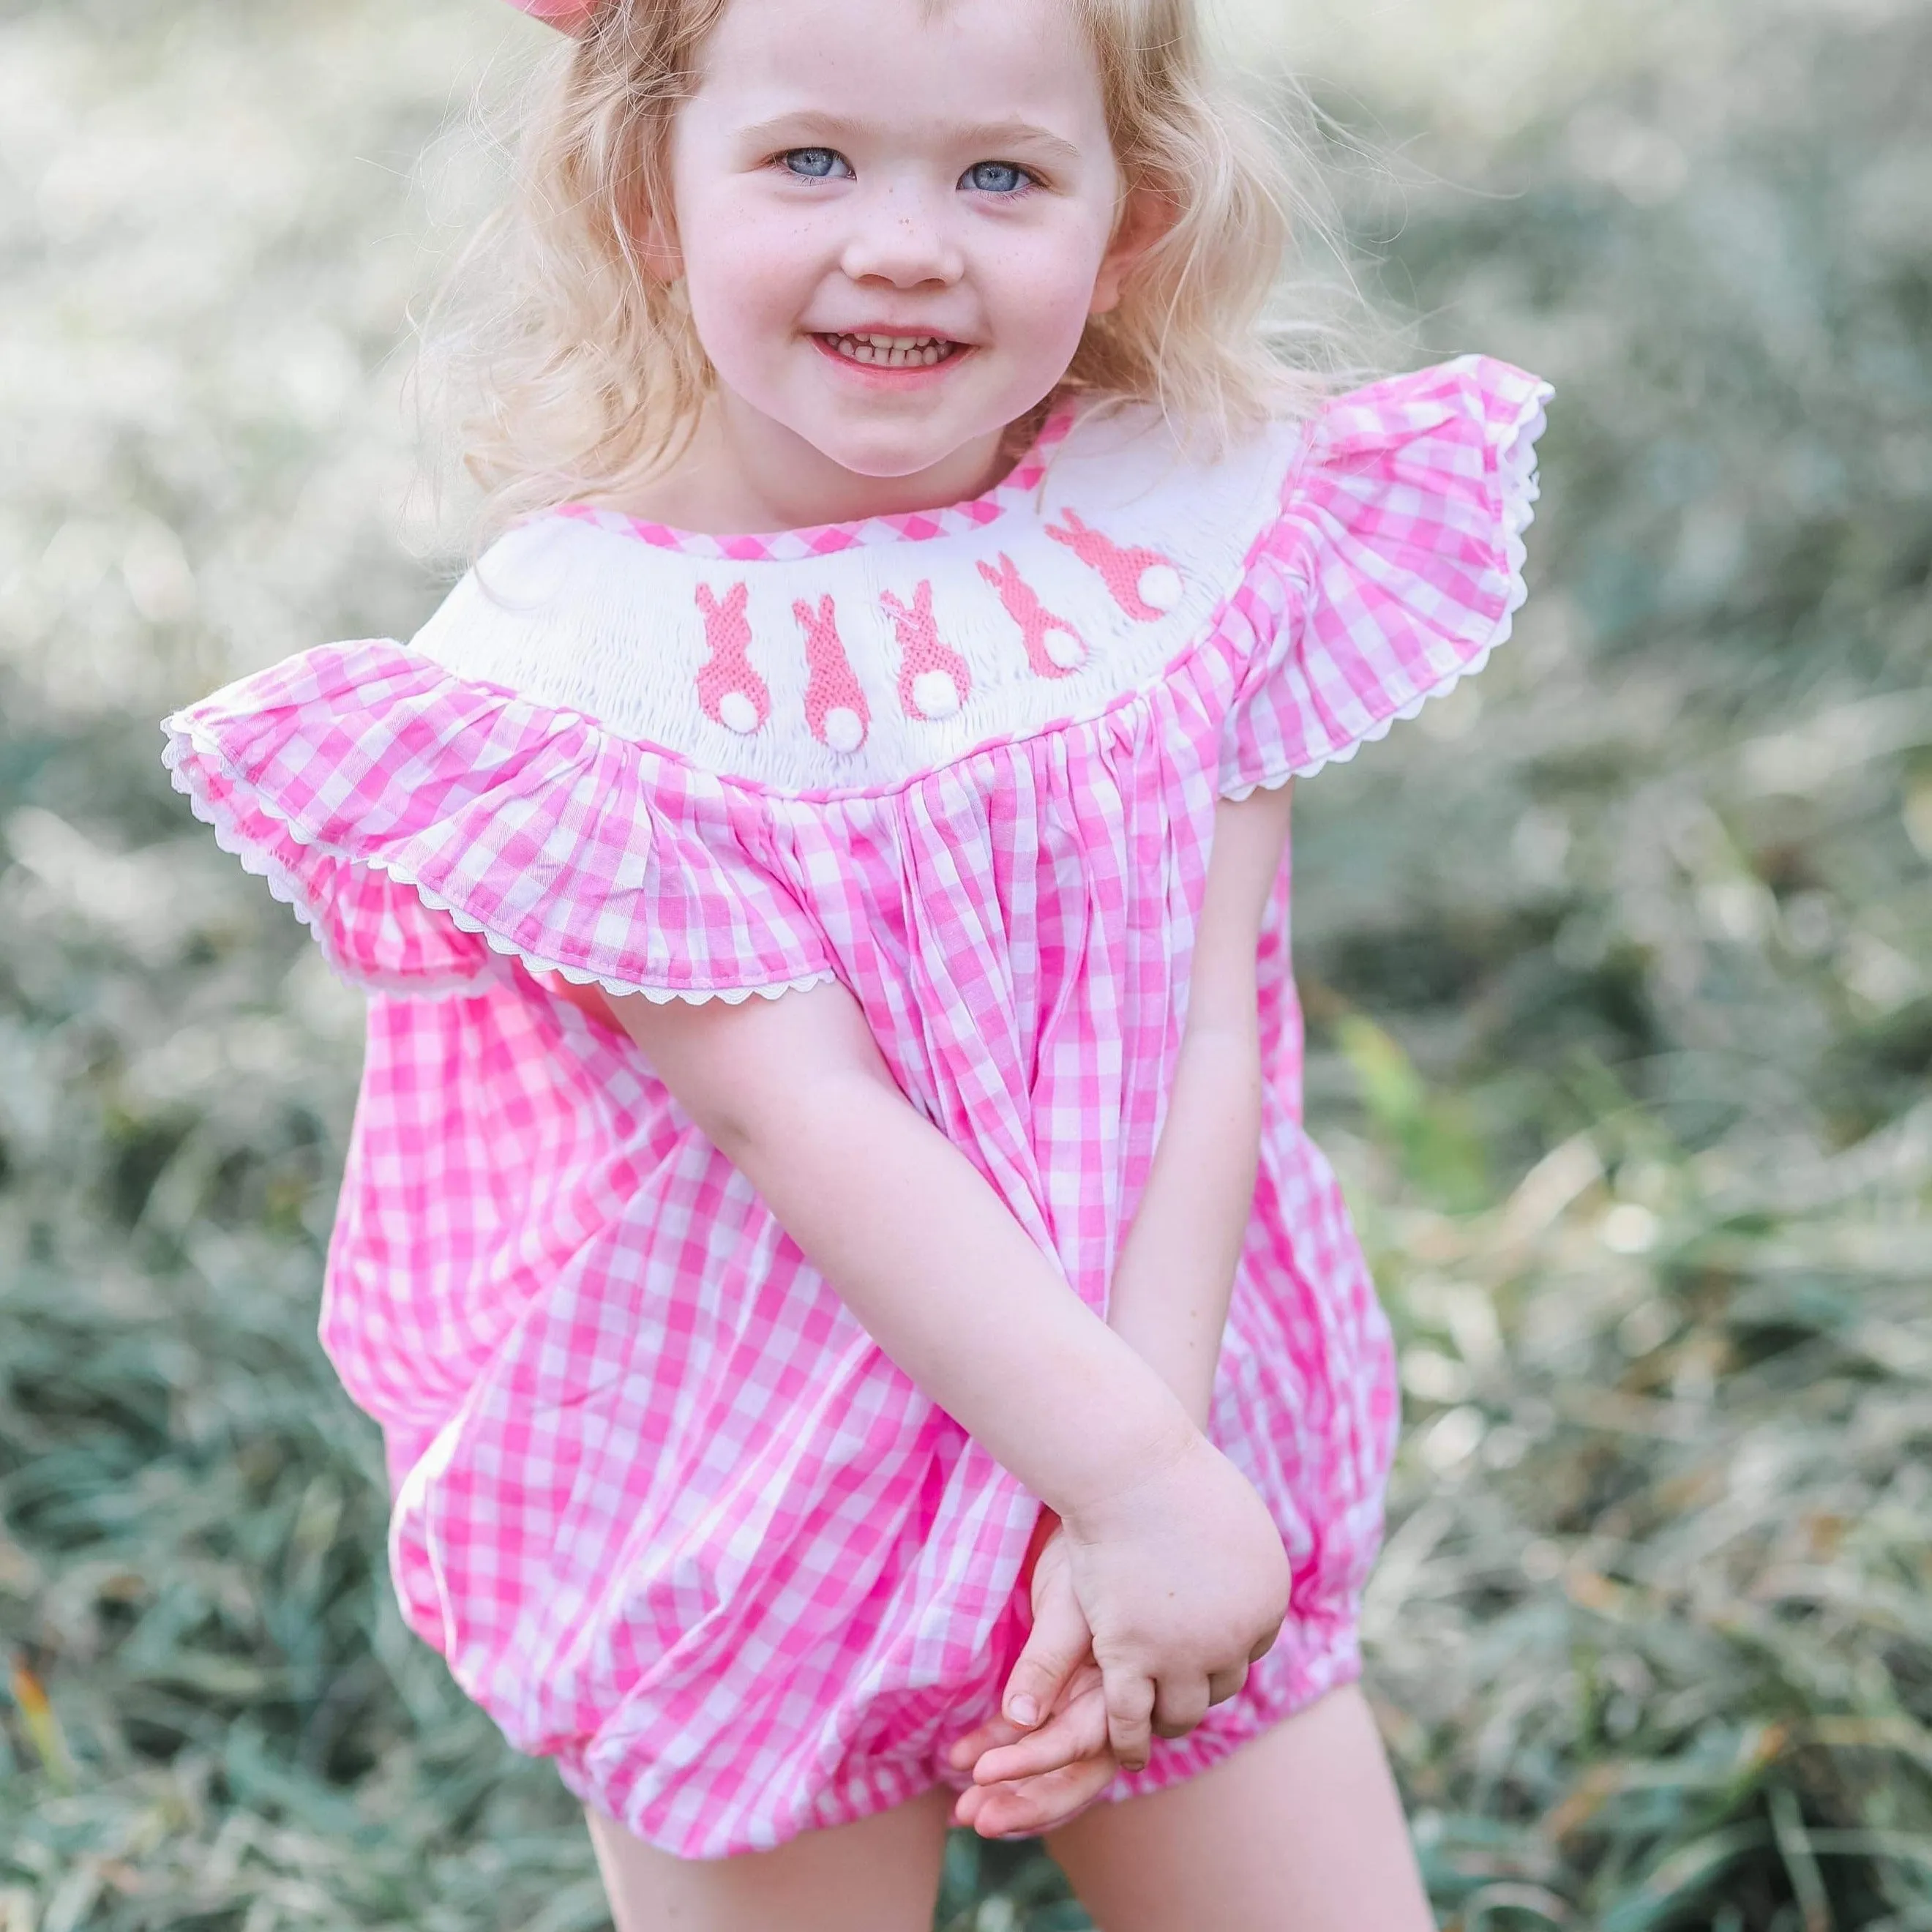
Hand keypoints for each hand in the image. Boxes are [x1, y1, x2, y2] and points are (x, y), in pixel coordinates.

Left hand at [949, 1526, 1116, 1836]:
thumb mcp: (1069, 1604)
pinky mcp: (1068, 1684)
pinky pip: (1036, 1727)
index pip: (1080, 1745)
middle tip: (973, 1819)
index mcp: (1126, 1686)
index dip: (1031, 1765)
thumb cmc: (1095, 1552)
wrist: (1113, 1509)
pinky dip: (1001, 1745)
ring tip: (962, 1811)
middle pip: (1076, 1771)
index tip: (980, 1775)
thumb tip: (1020, 1719)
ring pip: (1055, 1758)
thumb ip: (1048, 1662)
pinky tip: (957, 1759)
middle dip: (1025, 1800)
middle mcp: (1115, 1702)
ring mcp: (1092, 1696)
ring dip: (1012, 1785)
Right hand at [1056, 1433, 1286, 1770]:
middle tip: (1173, 1689)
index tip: (1198, 1649)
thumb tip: (1249, 1581)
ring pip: (1181, 1713)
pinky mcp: (1130, 1657)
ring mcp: (1183, 1652)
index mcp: (1267, 1601)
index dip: (1220, 1648)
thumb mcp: (1236, 1519)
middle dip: (1198, 1685)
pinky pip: (1129, 1718)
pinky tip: (1125, 1750)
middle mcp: (1235, 1637)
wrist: (1131, 1467)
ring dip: (1168, 1722)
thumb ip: (1246, 1562)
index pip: (1249, 1648)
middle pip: (1221, 1684)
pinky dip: (1128, 1740)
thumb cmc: (1175, 1478)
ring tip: (1151, 1726)